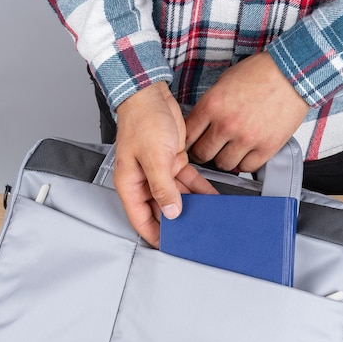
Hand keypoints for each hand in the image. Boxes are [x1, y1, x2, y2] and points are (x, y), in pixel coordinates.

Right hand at [114, 82, 216, 247]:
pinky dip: (199, 190)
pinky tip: (213, 198)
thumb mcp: (154, 158)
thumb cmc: (142, 121)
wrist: (151, 94)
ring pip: (177, 197)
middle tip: (194, 234)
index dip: (154, 235)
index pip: (140, 219)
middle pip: (160, 210)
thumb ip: (163, 188)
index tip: (170, 247)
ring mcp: (159, 172)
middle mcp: (143, 181)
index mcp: (130, 184)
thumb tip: (171, 212)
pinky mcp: (172, 162)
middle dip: (177, 223)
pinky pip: (188, 182)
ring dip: (192, 206)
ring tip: (208, 218)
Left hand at [185, 51, 309, 171]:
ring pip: (223, 164)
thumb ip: (209, 105)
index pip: (188, 136)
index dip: (187, 142)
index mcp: (212, 105)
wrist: (293, 73)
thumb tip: (198, 125)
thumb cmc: (260, 73)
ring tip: (230, 149)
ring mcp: (247, 138)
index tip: (192, 143)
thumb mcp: (224, 82)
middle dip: (204, 152)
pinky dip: (245, 162)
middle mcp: (227, 124)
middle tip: (210, 148)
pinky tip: (246, 152)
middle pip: (202, 155)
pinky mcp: (267, 147)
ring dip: (225, 158)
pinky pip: (247, 167)